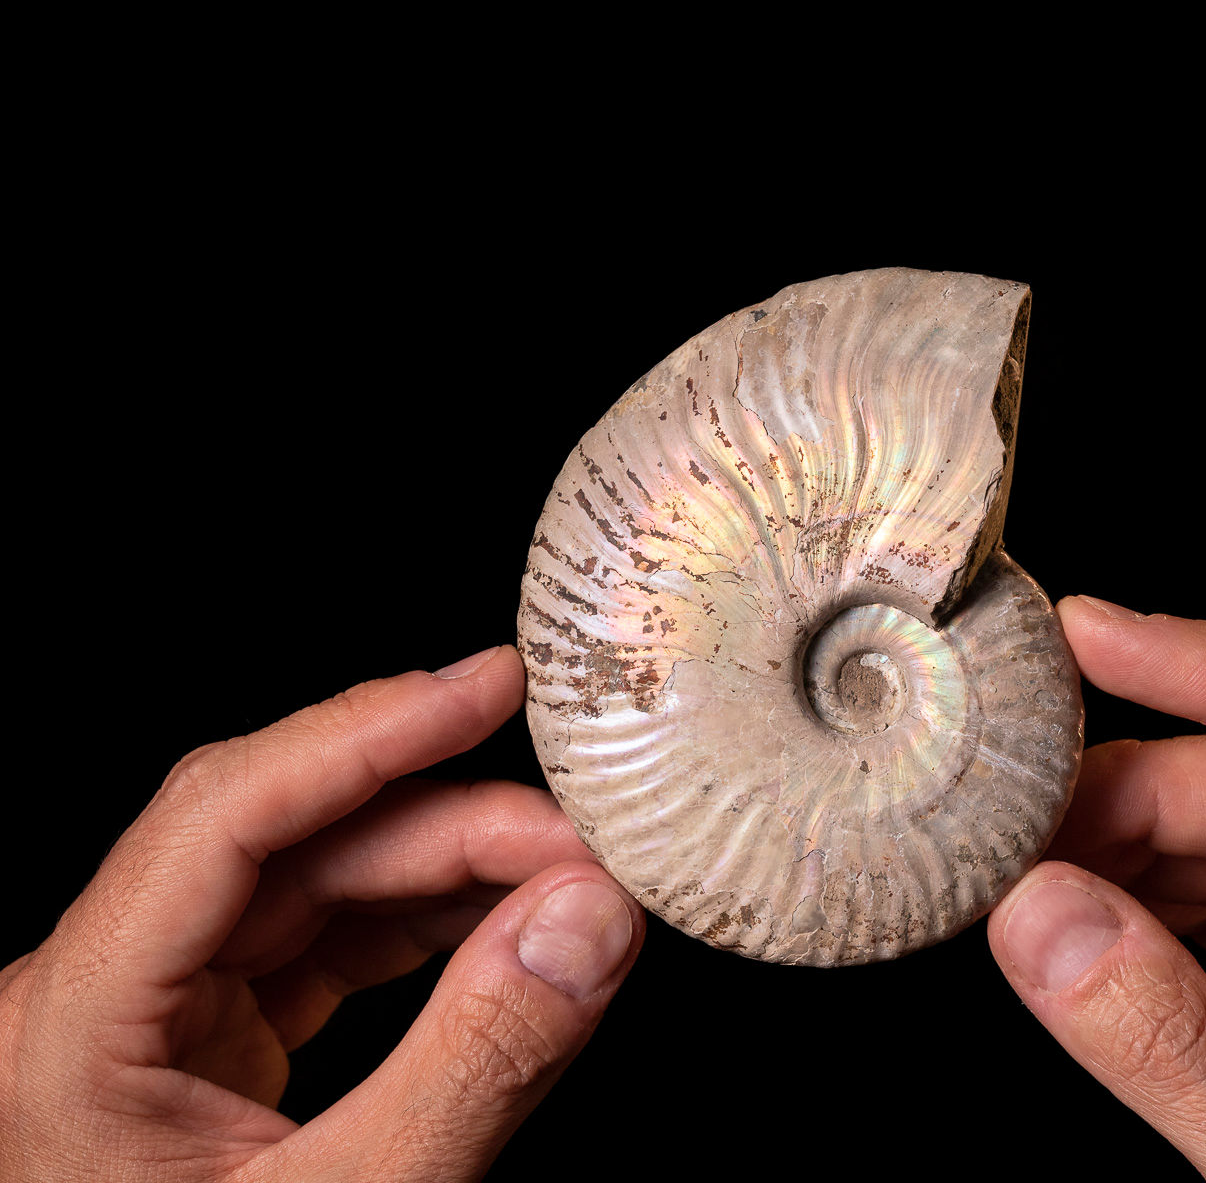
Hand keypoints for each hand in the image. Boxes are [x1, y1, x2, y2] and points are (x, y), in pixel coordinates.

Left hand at [0, 646, 643, 1181]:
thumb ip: (475, 1063)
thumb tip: (589, 921)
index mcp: (70, 1022)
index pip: (223, 814)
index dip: (365, 730)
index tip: (486, 687)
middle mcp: (94, 996)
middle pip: (288, 846)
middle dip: (448, 824)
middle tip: (582, 837)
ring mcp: (147, 1020)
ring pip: (313, 890)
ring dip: (447, 874)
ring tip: (565, 881)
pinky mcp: (201, 1048)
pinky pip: (320, 950)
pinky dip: (421, 932)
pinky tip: (504, 926)